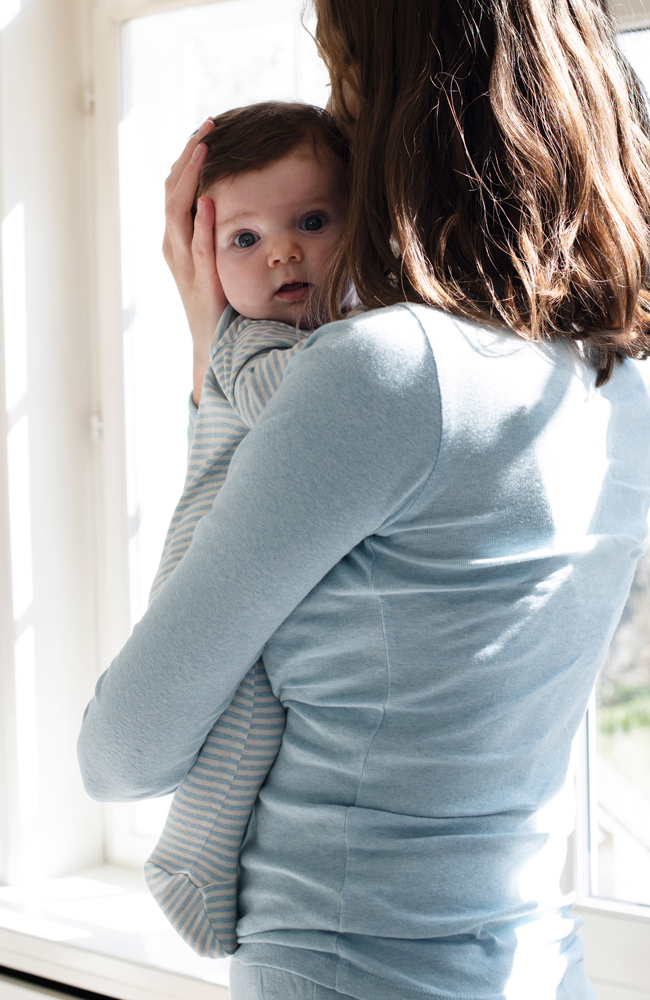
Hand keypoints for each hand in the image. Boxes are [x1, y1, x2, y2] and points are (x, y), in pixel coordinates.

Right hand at [163, 119, 226, 403]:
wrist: (215, 345)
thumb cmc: (223, 300)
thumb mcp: (221, 257)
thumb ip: (227, 229)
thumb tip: (251, 199)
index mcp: (179, 235)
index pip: (177, 184)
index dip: (190, 154)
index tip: (209, 126)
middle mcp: (174, 244)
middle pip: (172, 187)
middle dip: (189, 154)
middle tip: (208, 124)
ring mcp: (183, 263)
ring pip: (178, 210)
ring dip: (191, 177)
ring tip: (204, 147)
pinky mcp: (199, 282)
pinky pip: (198, 247)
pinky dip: (202, 222)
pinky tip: (210, 200)